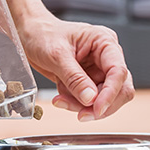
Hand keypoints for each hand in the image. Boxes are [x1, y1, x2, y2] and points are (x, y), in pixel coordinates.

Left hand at [17, 13, 134, 120]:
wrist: (30, 35)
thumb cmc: (43, 35)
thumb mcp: (57, 55)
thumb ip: (75, 78)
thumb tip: (90, 99)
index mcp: (105, 42)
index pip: (118, 71)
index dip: (111, 93)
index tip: (98, 109)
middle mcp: (107, 57)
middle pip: (120, 88)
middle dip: (101, 104)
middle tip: (82, 114)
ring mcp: (99, 70)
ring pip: (105, 98)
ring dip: (84, 106)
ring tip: (61, 100)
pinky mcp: (89, 81)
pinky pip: (90, 100)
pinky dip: (76, 104)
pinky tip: (61, 97)